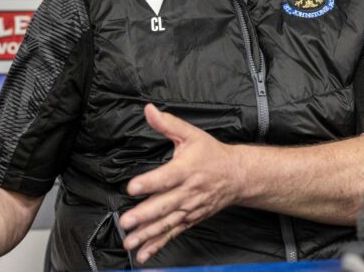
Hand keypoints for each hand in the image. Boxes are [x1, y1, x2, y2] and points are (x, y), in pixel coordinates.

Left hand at [119, 104, 243, 262]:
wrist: (237, 176)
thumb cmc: (211, 154)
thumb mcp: (191, 134)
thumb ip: (168, 124)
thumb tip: (149, 110)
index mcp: (186, 170)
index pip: (166, 177)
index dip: (150, 182)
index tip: (133, 187)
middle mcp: (187, 192)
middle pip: (164, 205)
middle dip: (144, 215)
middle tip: (126, 221)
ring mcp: (189, 209)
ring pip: (166, 223)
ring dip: (147, 234)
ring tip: (130, 241)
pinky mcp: (189, 219)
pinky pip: (172, 234)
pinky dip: (158, 245)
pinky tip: (144, 253)